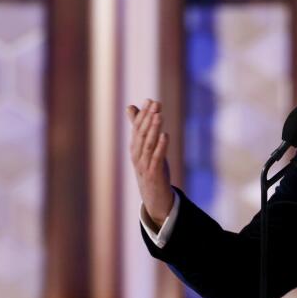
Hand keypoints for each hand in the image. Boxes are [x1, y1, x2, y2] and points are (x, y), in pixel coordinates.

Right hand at [127, 99, 173, 225]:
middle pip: (141, 133)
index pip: (137, 128)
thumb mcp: (145, 147)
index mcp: (134, 148)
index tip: (151, 100)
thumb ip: (139, 128)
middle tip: (156, 104)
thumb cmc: (150, 169)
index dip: (143, 114)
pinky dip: (161, 146)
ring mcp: (144, 165)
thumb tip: (131, 106)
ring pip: (148, 144)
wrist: (153, 196)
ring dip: (153, 129)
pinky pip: (157, 158)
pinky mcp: (154, 173)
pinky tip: (165, 135)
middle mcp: (137, 155)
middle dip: (148, 118)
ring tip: (159, 116)